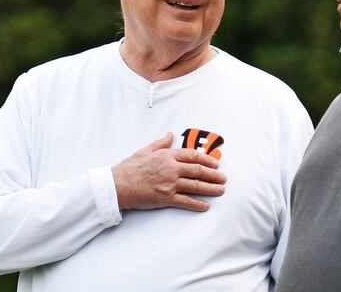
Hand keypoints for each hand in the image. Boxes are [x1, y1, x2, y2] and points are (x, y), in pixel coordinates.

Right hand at [111, 133, 226, 211]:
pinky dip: (197, 204)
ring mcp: (169, 183)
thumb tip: (170, 134)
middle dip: (214, 175)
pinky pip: (185, 201)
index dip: (207, 160)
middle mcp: (171, 168)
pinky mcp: (165, 198)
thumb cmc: (129, 168)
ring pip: (195, 185)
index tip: (216, 164)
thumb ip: (160, 143)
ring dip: (210, 189)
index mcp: (167, 156)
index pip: (193, 155)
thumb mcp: (145, 150)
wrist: (116, 185)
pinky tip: (206, 206)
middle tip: (224, 178)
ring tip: (221, 190)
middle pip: (198, 171)